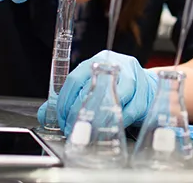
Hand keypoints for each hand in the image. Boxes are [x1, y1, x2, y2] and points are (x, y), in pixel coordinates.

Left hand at [37, 50, 157, 135]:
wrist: (148, 87)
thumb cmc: (116, 87)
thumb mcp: (91, 88)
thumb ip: (67, 100)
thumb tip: (45, 115)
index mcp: (96, 61)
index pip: (74, 80)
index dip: (64, 103)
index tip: (61, 120)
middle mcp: (113, 64)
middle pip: (91, 89)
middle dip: (79, 114)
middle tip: (74, 129)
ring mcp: (131, 76)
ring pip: (111, 99)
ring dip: (99, 118)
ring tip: (92, 130)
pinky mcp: (145, 91)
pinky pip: (129, 110)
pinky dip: (119, 120)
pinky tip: (113, 125)